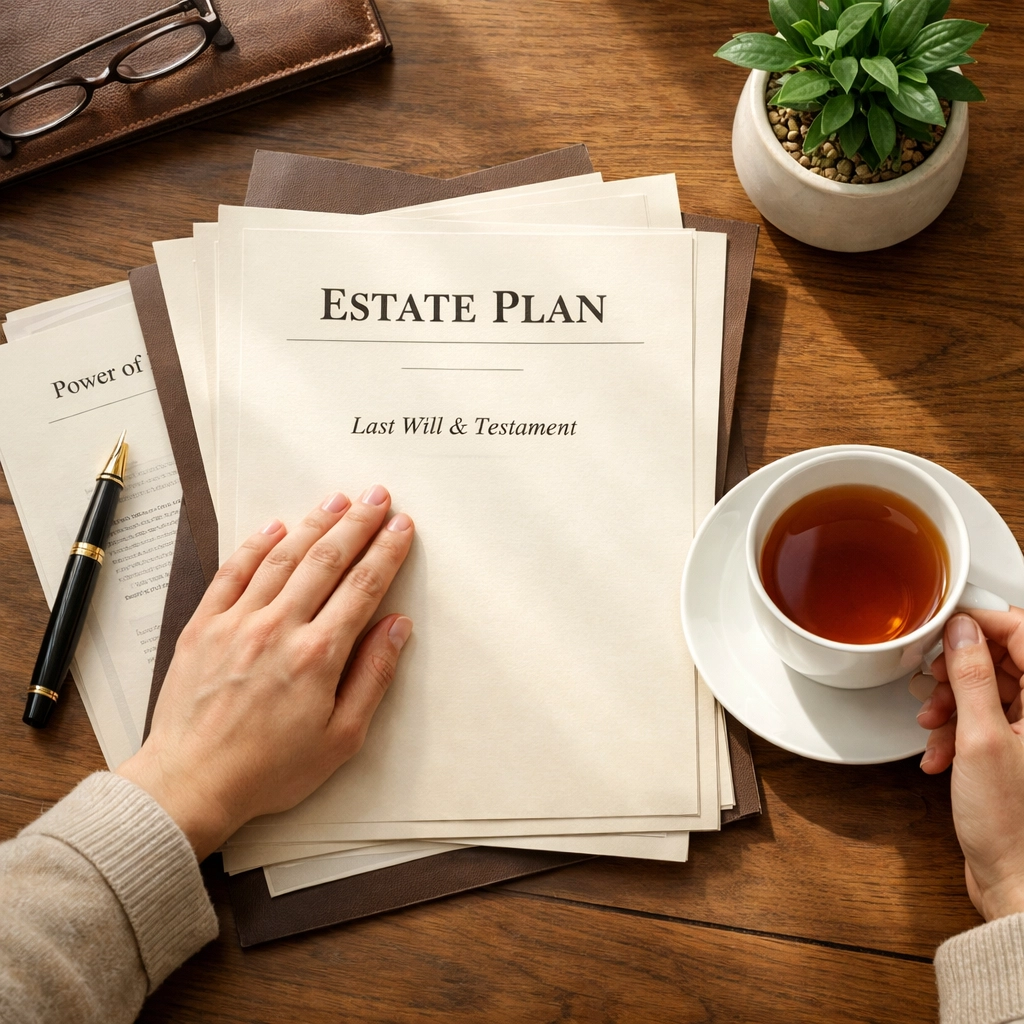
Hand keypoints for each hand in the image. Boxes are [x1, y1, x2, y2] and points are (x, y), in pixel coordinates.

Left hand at [117, 486, 413, 860]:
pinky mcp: (204, 626)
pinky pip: (233, 572)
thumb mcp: (341, 738)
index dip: (387, 551)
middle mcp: (279, 627)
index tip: (401, 526)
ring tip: (338, 500)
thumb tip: (397, 627)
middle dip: (358, 523)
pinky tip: (275, 527)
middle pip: (328, 560)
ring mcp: (238, 622)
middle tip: (378, 497)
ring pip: (283, 557)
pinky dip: (256, 545)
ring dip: (314, 523)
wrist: (191, 782)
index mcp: (318, 655)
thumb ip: (373, 676)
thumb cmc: (268, 770)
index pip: (363, 586)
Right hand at [915, 610, 1023, 920]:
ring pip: (985, 690)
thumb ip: (971, 677)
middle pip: (999, 660)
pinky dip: (953, 731)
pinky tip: (940, 752)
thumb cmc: (1013, 825)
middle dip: (958, 672)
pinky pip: (979, 720)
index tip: (946, 626)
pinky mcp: (1012, 752)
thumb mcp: (981, 739)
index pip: (1021, 632)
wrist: (1015, 881)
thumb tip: (962, 631)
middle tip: (934, 685)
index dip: (981, 624)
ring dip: (950, 704)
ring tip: (933, 727)